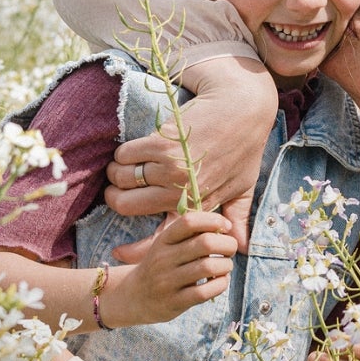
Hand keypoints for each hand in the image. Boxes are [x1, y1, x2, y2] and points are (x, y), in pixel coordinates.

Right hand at [99, 210, 237, 326]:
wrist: (134, 296)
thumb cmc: (160, 266)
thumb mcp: (166, 245)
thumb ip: (190, 234)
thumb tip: (225, 226)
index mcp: (163, 240)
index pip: (189, 222)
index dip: (213, 220)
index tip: (226, 226)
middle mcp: (163, 258)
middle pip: (205, 243)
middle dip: (227, 244)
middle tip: (230, 249)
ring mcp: (167, 282)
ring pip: (208, 267)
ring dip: (226, 265)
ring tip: (225, 266)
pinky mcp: (174, 302)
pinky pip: (205, 292)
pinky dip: (221, 284)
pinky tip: (220, 281)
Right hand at [105, 59, 272, 235]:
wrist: (243, 107)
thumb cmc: (245, 146)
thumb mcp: (243, 186)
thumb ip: (235, 216)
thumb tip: (241, 247)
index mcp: (198, 204)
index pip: (162, 236)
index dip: (136, 250)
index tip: (119, 252)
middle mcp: (181, 190)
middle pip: (127, 205)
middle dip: (114, 198)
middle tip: (115, 190)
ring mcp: (170, 167)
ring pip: (123, 178)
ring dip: (117, 173)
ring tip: (121, 167)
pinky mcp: (162, 143)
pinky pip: (126, 155)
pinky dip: (122, 154)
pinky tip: (128, 151)